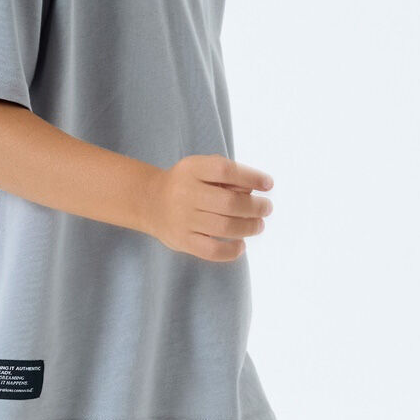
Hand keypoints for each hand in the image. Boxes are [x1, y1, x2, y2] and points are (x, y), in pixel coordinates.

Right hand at [147, 154, 273, 260]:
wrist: (150, 202)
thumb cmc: (187, 184)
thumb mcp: (201, 169)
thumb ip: (227, 176)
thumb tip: (253, 192)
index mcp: (191, 169)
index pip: (225, 170)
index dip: (251, 177)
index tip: (268, 184)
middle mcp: (184, 193)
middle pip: (228, 202)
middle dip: (255, 207)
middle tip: (266, 208)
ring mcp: (182, 219)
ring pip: (224, 227)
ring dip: (249, 227)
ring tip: (258, 225)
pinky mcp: (182, 240)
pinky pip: (211, 250)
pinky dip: (231, 250)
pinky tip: (241, 245)